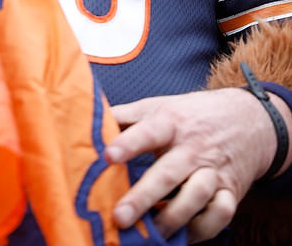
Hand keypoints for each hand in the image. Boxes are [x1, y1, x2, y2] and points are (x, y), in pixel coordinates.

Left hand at [105, 86, 289, 242]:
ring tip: (151, 233)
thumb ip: (127, 116)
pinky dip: (203, 229)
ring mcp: (213, 170)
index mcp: (171, 122)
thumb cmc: (191, 114)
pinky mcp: (231, 191)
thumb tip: (90, 120)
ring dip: (172, 218)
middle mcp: (192, 147)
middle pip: (168, 173)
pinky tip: (184, 236)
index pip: (148, 131)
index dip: (128, 142)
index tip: (108, 155)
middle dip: (143, 197)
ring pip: (195, 197)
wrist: (248, 118)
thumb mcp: (160, 105)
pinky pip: (220, 214)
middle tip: (119, 216)